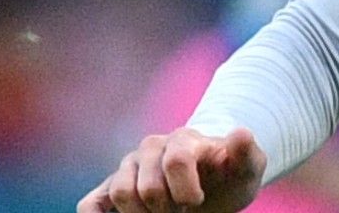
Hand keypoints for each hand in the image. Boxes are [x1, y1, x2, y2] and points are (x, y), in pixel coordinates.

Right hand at [78, 126, 267, 212]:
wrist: (212, 186)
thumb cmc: (229, 178)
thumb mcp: (248, 168)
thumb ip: (246, 153)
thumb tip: (240, 133)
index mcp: (184, 139)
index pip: (176, 161)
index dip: (186, 190)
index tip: (197, 202)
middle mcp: (151, 148)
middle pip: (147, 187)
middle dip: (167, 209)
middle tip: (182, 211)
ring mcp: (128, 166)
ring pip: (121, 193)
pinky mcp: (109, 187)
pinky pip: (90, 203)